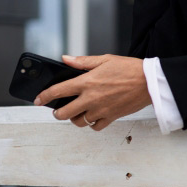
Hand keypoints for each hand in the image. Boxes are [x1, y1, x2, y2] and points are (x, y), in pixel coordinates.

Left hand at [34, 54, 151, 131]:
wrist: (149, 81)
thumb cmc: (129, 68)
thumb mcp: (105, 59)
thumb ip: (83, 61)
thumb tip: (65, 59)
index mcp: (87, 82)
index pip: (58, 91)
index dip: (44, 96)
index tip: (38, 99)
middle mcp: (91, 98)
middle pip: (64, 112)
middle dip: (57, 112)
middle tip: (58, 110)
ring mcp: (101, 109)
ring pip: (79, 122)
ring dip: (74, 118)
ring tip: (76, 113)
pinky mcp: (111, 117)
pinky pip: (95, 126)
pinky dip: (92, 124)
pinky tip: (93, 116)